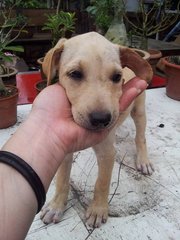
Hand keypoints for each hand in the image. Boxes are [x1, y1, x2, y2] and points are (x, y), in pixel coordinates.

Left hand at [32, 77, 146, 154]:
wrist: (50, 128)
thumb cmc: (49, 107)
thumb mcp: (61, 86)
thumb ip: (74, 80)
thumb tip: (78, 72)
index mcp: (78, 100)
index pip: (95, 86)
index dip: (104, 77)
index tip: (111, 68)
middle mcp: (89, 109)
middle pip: (108, 94)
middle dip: (119, 84)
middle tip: (129, 73)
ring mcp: (98, 118)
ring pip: (117, 102)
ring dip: (129, 90)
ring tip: (141, 79)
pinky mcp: (105, 127)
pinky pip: (119, 111)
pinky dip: (129, 98)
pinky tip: (139, 86)